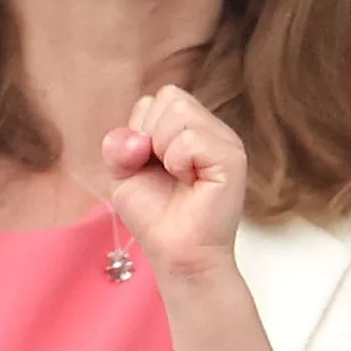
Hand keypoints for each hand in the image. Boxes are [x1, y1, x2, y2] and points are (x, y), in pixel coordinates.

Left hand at [103, 85, 246, 278]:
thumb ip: (117, 148)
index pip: (156, 99)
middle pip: (168, 98)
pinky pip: (192, 138)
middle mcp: (209, 128)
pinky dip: (177, 162)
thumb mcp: (122, 176)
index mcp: (187, 127)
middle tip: (162, 171)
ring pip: (179, 112)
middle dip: (149, 136)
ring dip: (163, 148)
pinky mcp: (233, 157)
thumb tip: (134, 137)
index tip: (146, 163)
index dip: (140, 130)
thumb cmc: (154, 215)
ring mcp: (224, 139)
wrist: (176, 252)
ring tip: (176, 176)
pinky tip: (188, 181)